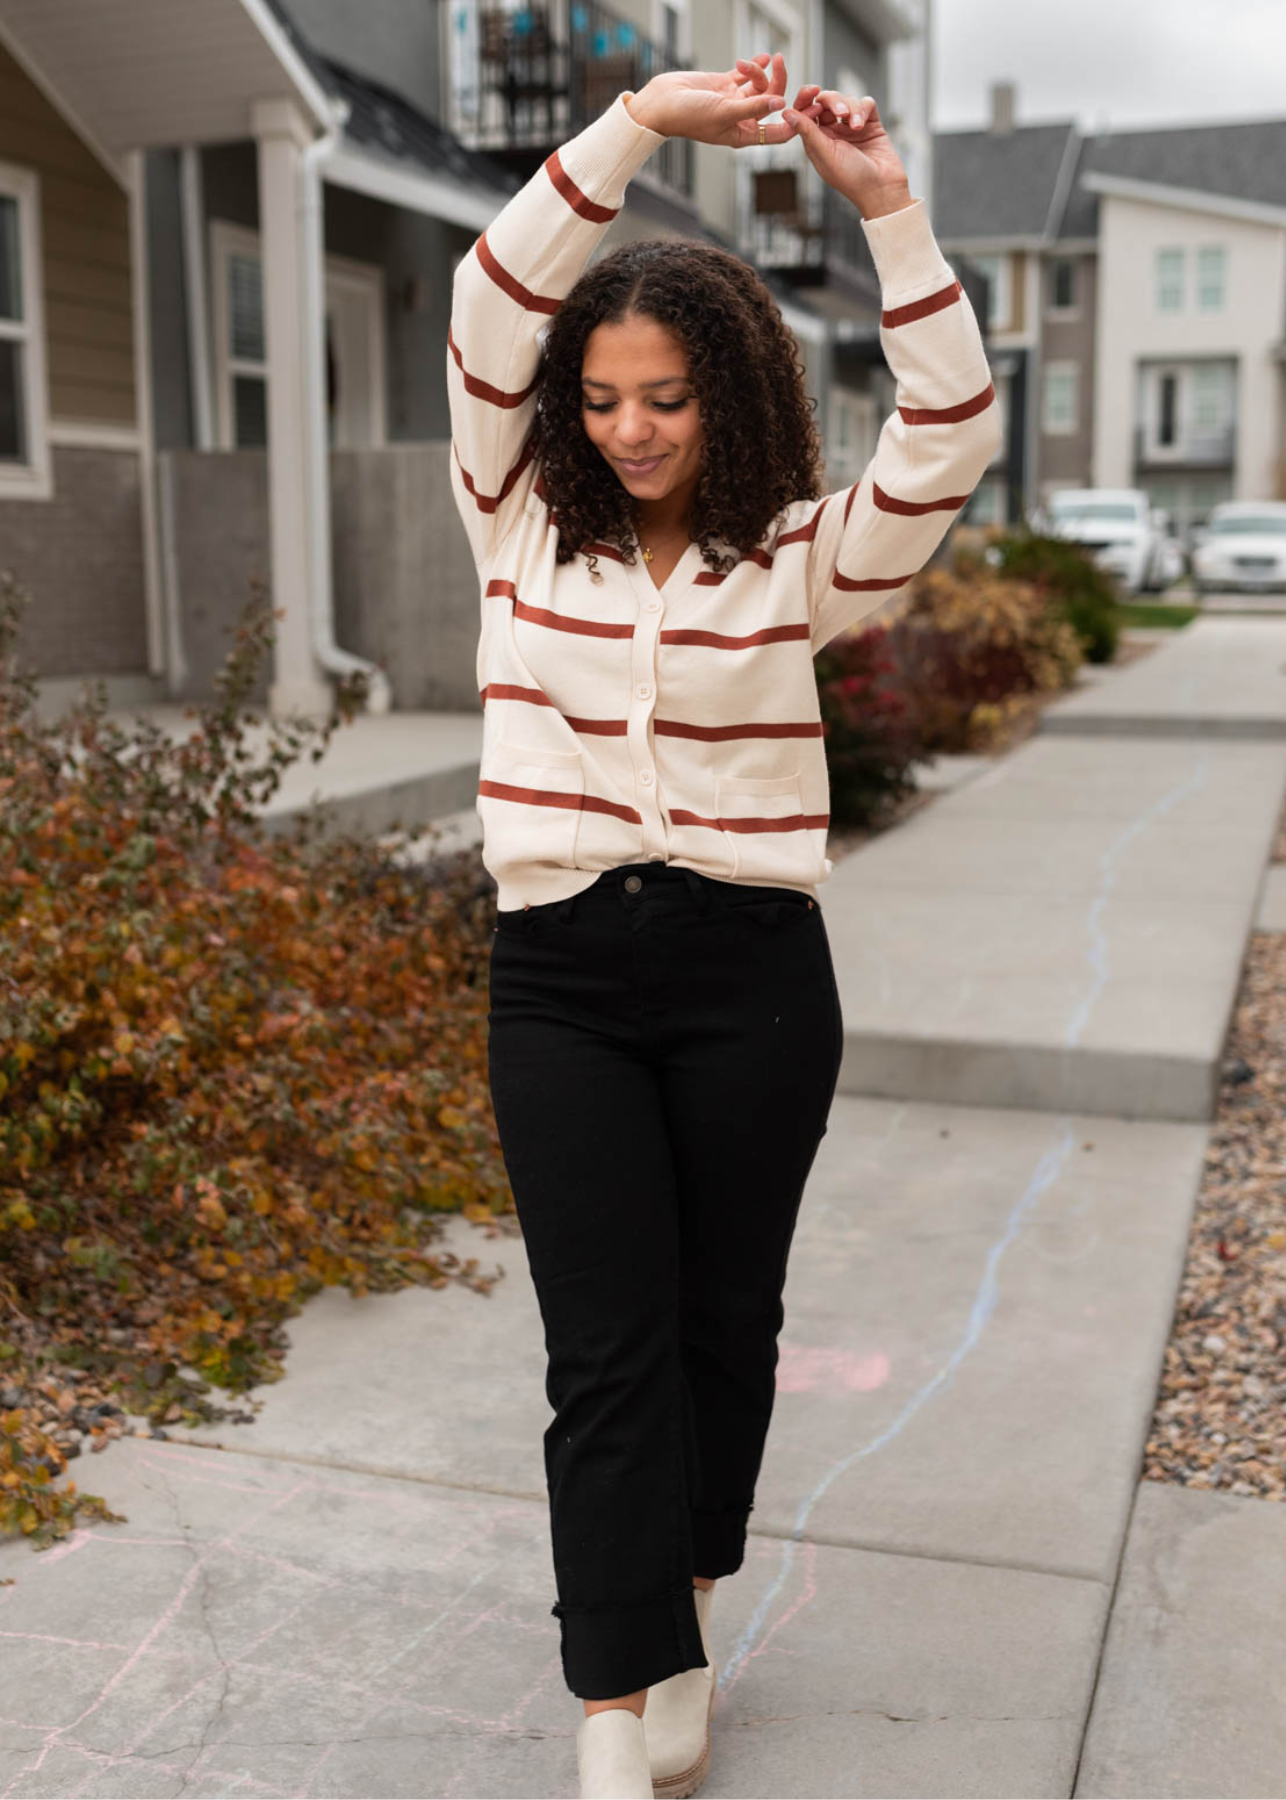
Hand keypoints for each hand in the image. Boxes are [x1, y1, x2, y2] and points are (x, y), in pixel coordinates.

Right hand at [626, 52, 810, 146]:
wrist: (662, 103)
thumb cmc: (689, 116)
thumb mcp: (724, 112)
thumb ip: (753, 107)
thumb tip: (781, 104)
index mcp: (744, 134)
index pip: (777, 132)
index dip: (795, 121)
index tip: (809, 107)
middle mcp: (742, 119)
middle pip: (772, 102)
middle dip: (781, 83)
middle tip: (782, 63)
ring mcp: (734, 101)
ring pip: (760, 85)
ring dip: (759, 71)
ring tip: (749, 63)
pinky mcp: (725, 84)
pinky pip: (747, 74)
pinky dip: (756, 65)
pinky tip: (763, 57)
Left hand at [781, 91, 912, 217]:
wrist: (882, 188)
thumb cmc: (851, 178)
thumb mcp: (825, 153)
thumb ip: (806, 131)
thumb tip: (784, 113)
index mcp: (816, 141)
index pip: (806, 111)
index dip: (806, 98)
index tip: (811, 92)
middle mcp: (832, 132)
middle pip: (826, 101)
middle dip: (833, 101)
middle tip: (841, 111)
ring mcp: (851, 127)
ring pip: (847, 100)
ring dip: (852, 109)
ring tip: (857, 127)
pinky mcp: (870, 124)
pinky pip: (865, 104)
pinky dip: (864, 110)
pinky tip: (863, 125)